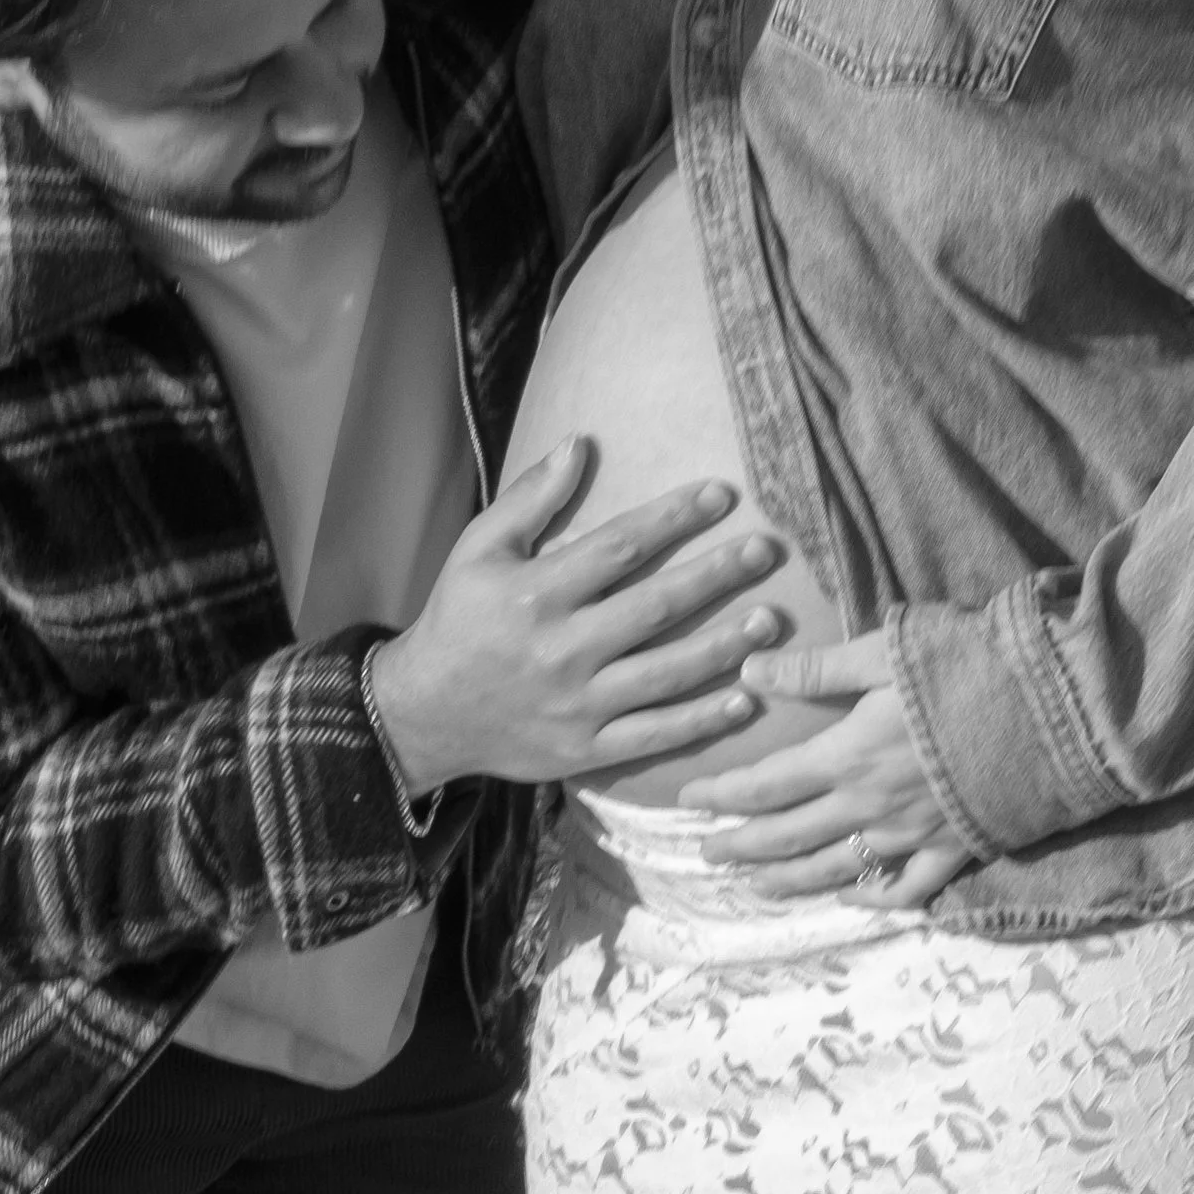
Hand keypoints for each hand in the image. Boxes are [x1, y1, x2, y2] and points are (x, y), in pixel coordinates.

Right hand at [367, 442, 786, 793]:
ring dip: (723, 647)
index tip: (721, 494)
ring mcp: (577, 705)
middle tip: (767, 550)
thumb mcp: (479, 549)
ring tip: (770, 621)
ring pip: (665, 674)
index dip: (673, 518)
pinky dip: (702, 721)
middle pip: (655, 608)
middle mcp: (561, 649)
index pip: (619, 547)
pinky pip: (654, 735)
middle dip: (716, 575)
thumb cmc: (458, 618)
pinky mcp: (586, 750)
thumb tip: (578, 443)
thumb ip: (531, 498)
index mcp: (536, 594)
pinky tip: (745, 699)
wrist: (424, 712)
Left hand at [680, 628, 976, 906]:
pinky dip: (871, 898)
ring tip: (755, 885)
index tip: (688, 801)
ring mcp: (912, 837)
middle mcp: (869, 807)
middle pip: (787, 837)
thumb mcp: (883, 653)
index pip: (763, 785)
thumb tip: (748, 670)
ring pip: (834, 870)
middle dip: (740, 848)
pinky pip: (905, 890)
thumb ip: (816, 667)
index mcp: (846, 756)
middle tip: (704, 855)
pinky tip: (849, 896)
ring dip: (787, 880)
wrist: (1055, 710)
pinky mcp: (956, 851)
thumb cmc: (967, 667)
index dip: (721, 796)